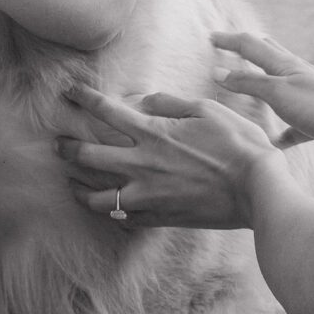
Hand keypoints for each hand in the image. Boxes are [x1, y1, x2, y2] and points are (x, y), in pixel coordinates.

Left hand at [57, 86, 281, 228]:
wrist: (257, 190)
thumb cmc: (238, 145)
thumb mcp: (207, 110)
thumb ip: (171, 103)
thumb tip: (147, 100)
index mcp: (153, 133)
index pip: (106, 111)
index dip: (82, 99)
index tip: (67, 94)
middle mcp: (142, 165)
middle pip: (88, 157)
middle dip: (66, 148)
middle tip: (57, 144)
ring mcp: (148, 196)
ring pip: (97, 197)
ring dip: (78, 188)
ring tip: (70, 182)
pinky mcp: (158, 218)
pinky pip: (122, 219)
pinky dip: (109, 212)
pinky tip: (107, 208)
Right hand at [211, 31, 313, 162]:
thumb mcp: (278, 92)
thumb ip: (249, 82)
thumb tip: (219, 71)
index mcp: (286, 66)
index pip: (252, 45)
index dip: (230, 40)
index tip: (211, 37)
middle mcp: (298, 77)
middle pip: (269, 57)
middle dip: (249, 51)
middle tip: (232, 48)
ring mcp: (309, 98)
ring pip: (280, 88)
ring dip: (262, 85)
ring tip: (249, 88)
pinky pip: (294, 124)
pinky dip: (282, 129)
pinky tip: (276, 143)